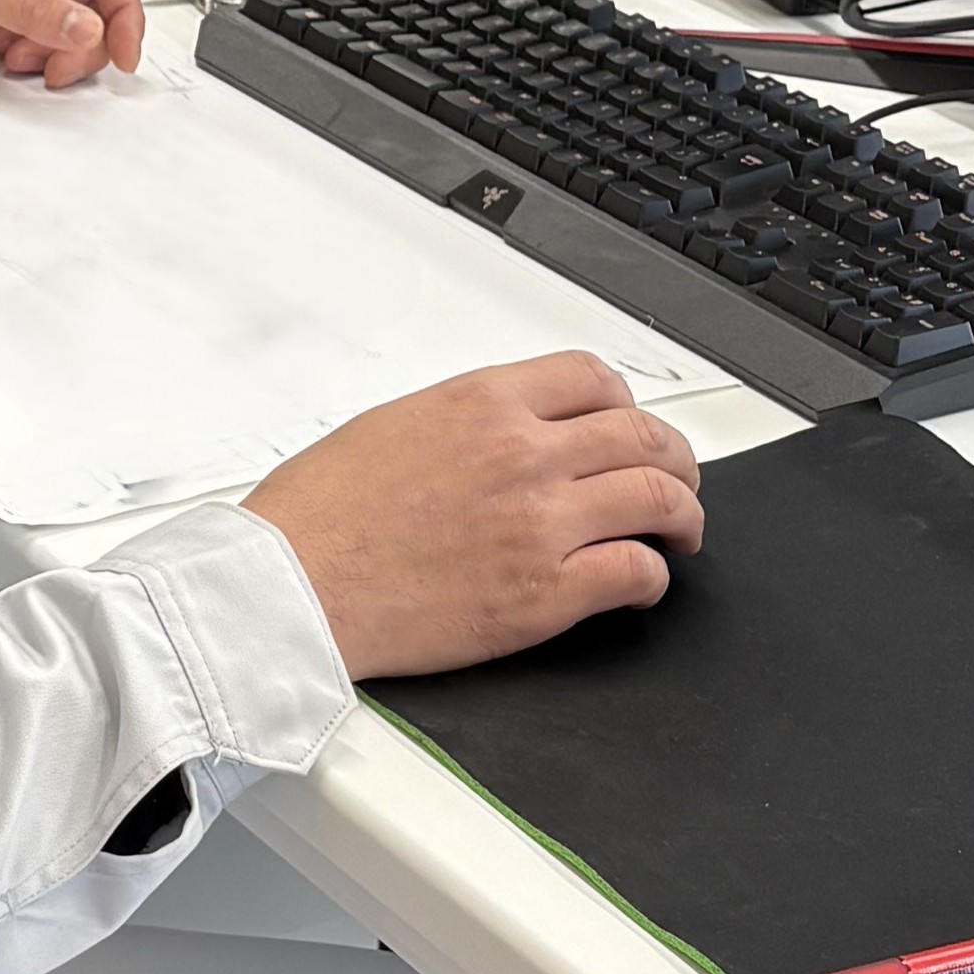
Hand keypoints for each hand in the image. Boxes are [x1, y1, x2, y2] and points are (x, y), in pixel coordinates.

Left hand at [0, 0, 146, 89]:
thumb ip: (32, 7)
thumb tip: (88, 26)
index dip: (124, 15)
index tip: (123, 56)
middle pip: (90, 3)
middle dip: (83, 42)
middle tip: (56, 70)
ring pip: (62, 22)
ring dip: (52, 50)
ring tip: (18, 62)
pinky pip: (32, 32)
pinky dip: (28, 51)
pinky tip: (1, 56)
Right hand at [242, 353, 701, 677]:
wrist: (291, 584)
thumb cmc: (321, 512)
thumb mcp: (395, 423)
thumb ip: (469, 419)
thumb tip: (510, 430)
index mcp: (485, 402)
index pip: (595, 379)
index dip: (625, 404)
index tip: (626, 426)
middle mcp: (524, 453)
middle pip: (644, 436)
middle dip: (674, 458)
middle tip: (675, 480)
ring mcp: (541, 524)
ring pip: (658, 499)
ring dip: (681, 515)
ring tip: (679, 532)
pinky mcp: (543, 595)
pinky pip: (634, 573)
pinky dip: (651, 577)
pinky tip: (639, 582)